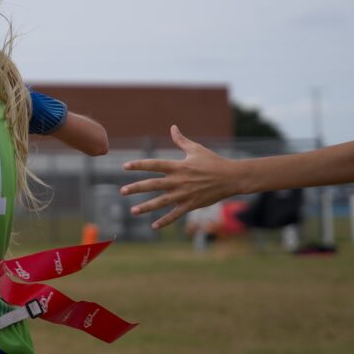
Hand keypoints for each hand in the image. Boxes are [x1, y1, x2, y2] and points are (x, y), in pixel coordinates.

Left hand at [119, 125, 238, 228]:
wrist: (231, 178)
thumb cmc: (213, 162)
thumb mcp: (196, 149)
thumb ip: (181, 140)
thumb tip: (173, 127)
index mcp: (178, 166)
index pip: (154, 165)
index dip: (139, 165)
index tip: (125, 166)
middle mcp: (179, 180)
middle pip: (154, 185)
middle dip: (137, 188)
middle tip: (122, 191)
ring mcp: (185, 194)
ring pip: (162, 202)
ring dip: (146, 207)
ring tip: (132, 210)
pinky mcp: (191, 205)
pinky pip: (176, 214)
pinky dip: (165, 221)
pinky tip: (154, 226)